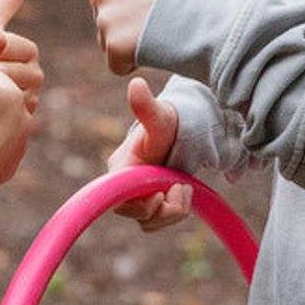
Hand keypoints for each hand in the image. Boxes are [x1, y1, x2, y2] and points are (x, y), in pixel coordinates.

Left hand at [91, 0, 191, 75]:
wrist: (203, 12)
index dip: (136, 4)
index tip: (157, 0)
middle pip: (109, 22)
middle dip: (132, 26)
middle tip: (159, 19)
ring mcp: (104, 22)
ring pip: (113, 45)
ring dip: (134, 45)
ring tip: (159, 34)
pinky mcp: (113, 48)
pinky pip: (117, 65)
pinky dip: (134, 64)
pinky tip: (153, 50)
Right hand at [107, 77, 190, 230]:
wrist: (178, 132)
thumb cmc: (166, 124)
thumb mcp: (160, 117)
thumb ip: (147, 106)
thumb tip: (136, 83)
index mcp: (120, 168)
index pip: (118, 200)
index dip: (139, 204)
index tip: (161, 194)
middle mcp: (123, 185)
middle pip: (136, 215)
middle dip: (163, 208)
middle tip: (182, 187)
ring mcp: (136, 196)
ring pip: (149, 221)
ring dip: (173, 211)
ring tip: (185, 187)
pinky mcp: (149, 204)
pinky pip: (159, 220)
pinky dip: (175, 211)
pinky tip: (185, 191)